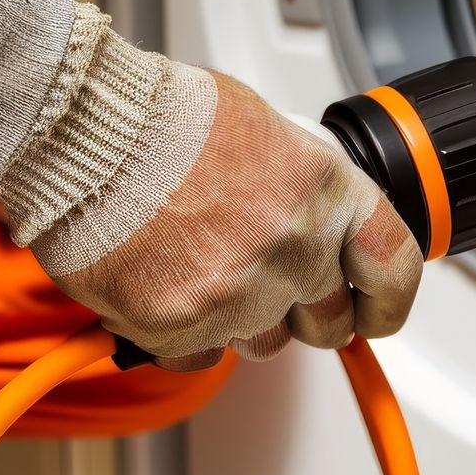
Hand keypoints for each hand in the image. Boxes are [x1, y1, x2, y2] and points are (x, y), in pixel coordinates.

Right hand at [0, 25, 422, 366]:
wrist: (83, 135)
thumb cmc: (159, 119)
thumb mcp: (263, 127)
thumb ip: (303, 184)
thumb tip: (317, 220)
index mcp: (324, 191)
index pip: (393, 266)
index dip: (389, 299)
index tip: (379, 312)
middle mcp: (293, 249)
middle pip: (328, 319)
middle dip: (306, 310)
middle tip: (265, 278)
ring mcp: (239, 296)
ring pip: (263, 342)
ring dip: (241, 318)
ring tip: (196, 261)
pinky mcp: (182, 329)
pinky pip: (200, 355)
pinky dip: (184, 331)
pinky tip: (163, 281)